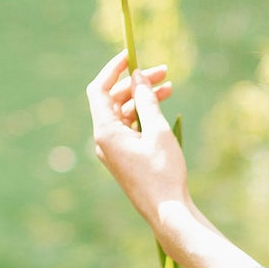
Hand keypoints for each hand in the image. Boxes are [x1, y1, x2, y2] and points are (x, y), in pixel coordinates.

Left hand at [86, 52, 184, 231]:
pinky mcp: (124, 158)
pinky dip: (143, 115)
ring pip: (124, 113)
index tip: (130, 56)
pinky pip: (129, 128)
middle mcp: (103, 139)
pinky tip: (162, 109)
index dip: (112, 70)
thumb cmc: (163, 172)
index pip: (99, 90)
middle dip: (136, 83)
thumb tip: (138, 78)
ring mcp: (113, 150)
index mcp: (105, 131)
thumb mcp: (158, 131)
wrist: (166, 211)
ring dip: (142, 99)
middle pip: (114, 100)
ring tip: (169, 87)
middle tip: (163, 72)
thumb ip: (146, 101)